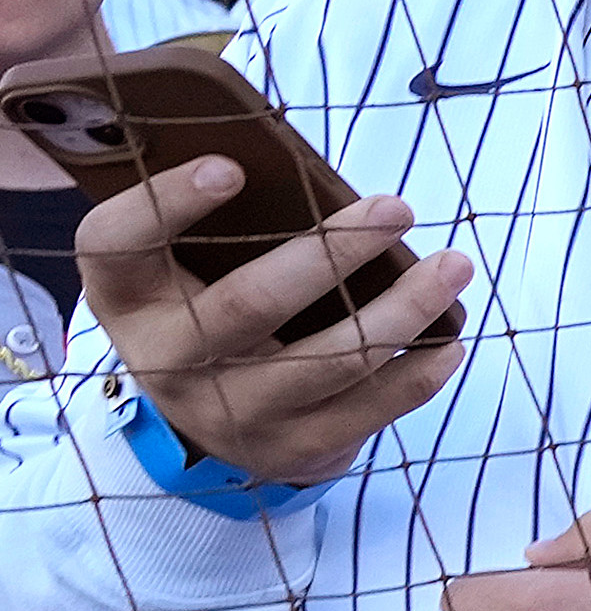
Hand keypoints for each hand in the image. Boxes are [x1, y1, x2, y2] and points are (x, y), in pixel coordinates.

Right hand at [82, 159, 473, 487]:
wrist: (212, 428)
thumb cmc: (210, 310)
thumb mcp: (184, 270)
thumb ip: (220, 222)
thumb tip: (303, 162)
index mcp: (130, 298)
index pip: (118, 244)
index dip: (167, 203)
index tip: (231, 167)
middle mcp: (170, 361)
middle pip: (249, 303)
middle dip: (333, 252)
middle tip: (396, 206)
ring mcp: (233, 412)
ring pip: (330, 359)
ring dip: (404, 309)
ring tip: (453, 265)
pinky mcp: (293, 448)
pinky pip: (370, 408)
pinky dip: (418, 371)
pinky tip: (449, 338)